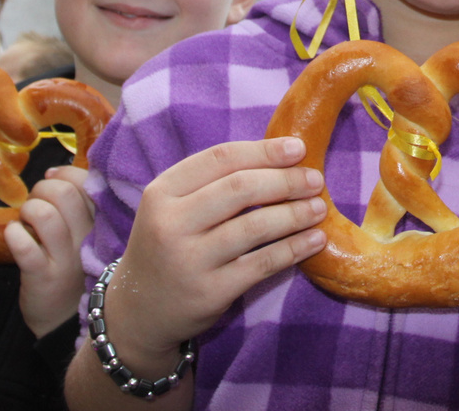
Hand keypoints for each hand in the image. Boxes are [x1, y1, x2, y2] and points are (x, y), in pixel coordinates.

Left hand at [8, 164, 97, 336]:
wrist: (66, 322)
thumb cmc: (73, 270)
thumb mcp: (88, 236)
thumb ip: (80, 206)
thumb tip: (55, 171)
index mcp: (100, 223)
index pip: (85, 182)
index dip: (63, 174)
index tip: (51, 180)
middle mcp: (87, 238)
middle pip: (64, 193)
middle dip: (41, 190)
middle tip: (35, 205)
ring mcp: (65, 258)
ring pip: (44, 215)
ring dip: (27, 211)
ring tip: (25, 222)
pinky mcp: (43, 276)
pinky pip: (23, 246)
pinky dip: (13, 235)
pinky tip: (13, 238)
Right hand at [101, 137, 327, 378]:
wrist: (139, 309)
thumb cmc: (168, 245)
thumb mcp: (173, 207)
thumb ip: (214, 182)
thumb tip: (281, 158)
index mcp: (162, 192)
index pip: (221, 158)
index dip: (264, 151)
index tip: (298, 149)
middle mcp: (171, 223)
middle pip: (240, 189)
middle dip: (285, 181)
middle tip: (315, 180)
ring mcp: (189, 260)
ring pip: (254, 227)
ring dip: (295, 214)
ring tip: (318, 209)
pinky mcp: (210, 292)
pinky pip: (262, 264)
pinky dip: (293, 249)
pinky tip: (314, 240)